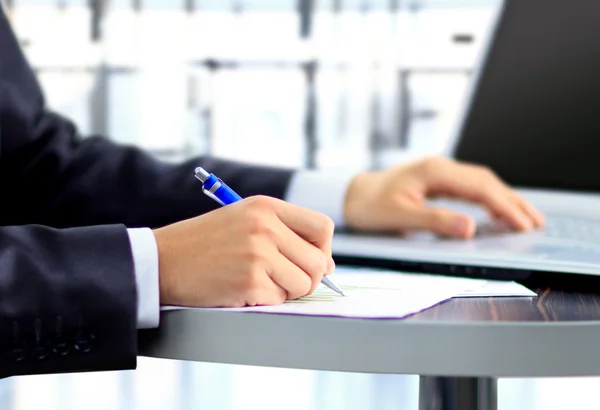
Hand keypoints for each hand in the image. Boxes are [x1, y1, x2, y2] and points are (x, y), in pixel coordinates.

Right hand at [153, 196, 334, 306]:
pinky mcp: (249, 280)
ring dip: (286, 291)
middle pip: (319, 262)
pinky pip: (278, 300)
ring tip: (258, 282)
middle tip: (282, 280)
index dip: (322, 249)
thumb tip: (326, 264)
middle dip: (307, 278)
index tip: (309, 260)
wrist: (162, 260)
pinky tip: (240, 289)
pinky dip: (263, 301)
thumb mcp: (244, 220)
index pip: (322, 228)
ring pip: (304, 284)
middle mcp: (266, 226)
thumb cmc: (204, 243)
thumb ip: (284, 233)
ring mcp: (258, 253)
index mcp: (267, 207)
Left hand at [343, 157, 544, 238]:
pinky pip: (469, 186)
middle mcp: (441, 167)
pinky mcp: (436, 180)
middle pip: (486, 181)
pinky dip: (487, 198)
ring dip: (504, 198)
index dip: (505, 206)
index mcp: (434, 172)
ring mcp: (439, 172)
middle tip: (535, 222)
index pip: (480, 187)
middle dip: (512, 201)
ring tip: (525, 217)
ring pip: (481, 182)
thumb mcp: (400, 217)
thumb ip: (435, 221)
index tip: (523, 224)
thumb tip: (471, 227)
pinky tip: (496, 210)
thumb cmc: (371, 206)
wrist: (352, 195)